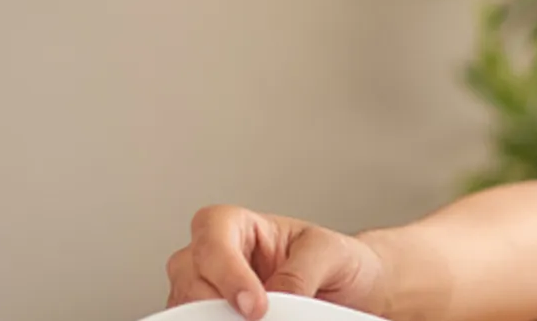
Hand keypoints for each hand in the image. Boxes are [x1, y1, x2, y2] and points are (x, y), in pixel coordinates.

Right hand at [165, 205, 391, 319]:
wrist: (350, 289)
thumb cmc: (336, 260)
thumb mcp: (331, 252)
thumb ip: (302, 271)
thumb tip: (276, 298)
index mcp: (237, 225)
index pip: (213, 237)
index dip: (229, 273)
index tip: (257, 306)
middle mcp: (214, 256)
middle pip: (188, 273)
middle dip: (213, 302)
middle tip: (252, 320)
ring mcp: (208, 289)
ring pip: (185, 305)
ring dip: (213, 320)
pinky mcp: (212, 318)